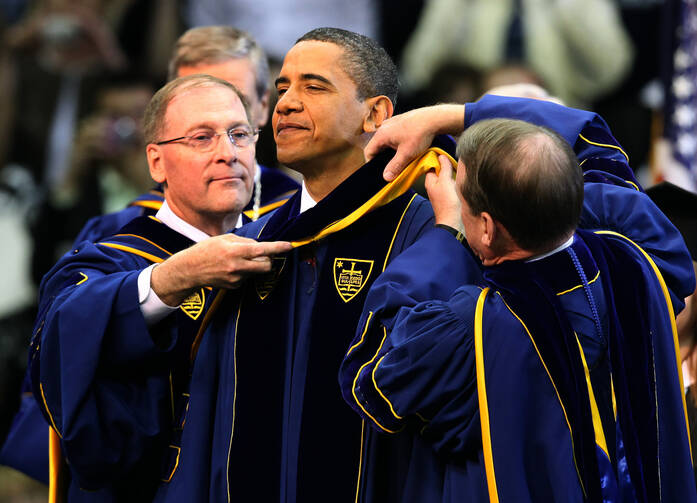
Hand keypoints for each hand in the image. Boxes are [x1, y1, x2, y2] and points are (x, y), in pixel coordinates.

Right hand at [151, 234, 292, 305]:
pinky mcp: (234, 286)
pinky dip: (246, 272)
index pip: (262, 249)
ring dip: (256, 265)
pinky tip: (232, 268)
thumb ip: (245, 242)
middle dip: (269, 260)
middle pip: (266, 265)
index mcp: (234, 250)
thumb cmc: (207, 250)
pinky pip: (248, 277)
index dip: (278, 248)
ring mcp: (236, 278)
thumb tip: (261, 246)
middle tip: (265, 254)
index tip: (290, 245)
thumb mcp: (224, 239)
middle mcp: (237, 266)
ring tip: (241, 259)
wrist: (190, 270)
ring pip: (258, 271)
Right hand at [364, 104, 464, 181]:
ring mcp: (392, 123)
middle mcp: (384, 127)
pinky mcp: (400, 122)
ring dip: (390, 151)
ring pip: (386, 141)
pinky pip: (393, 135)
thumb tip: (386, 177)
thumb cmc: (419, 133)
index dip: (371, 164)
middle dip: (382, 158)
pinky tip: (407, 147)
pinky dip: (397, 143)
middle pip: (377, 147)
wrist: (434, 118)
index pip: (368, 152)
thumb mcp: (406, 154)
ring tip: (401, 157)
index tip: (379, 172)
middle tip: (391, 167)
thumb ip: (395, 167)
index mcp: (381, 135)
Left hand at [425, 155, 462, 231]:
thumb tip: (442, 157)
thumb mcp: (446, 181)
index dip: (439, 160)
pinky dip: (455, 184)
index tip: (447, 157)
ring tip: (457, 177)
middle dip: (447, 168)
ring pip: (446, 179)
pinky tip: (459, 185)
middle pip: (440, 172)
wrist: (453, 222)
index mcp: (430, 181)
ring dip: (452, 176)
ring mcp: (441, 192)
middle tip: (454, 167)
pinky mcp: (448, 197)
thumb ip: (444, 168)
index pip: (431, 165)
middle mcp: (434, 186)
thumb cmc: (448, 203)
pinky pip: (451, 186)